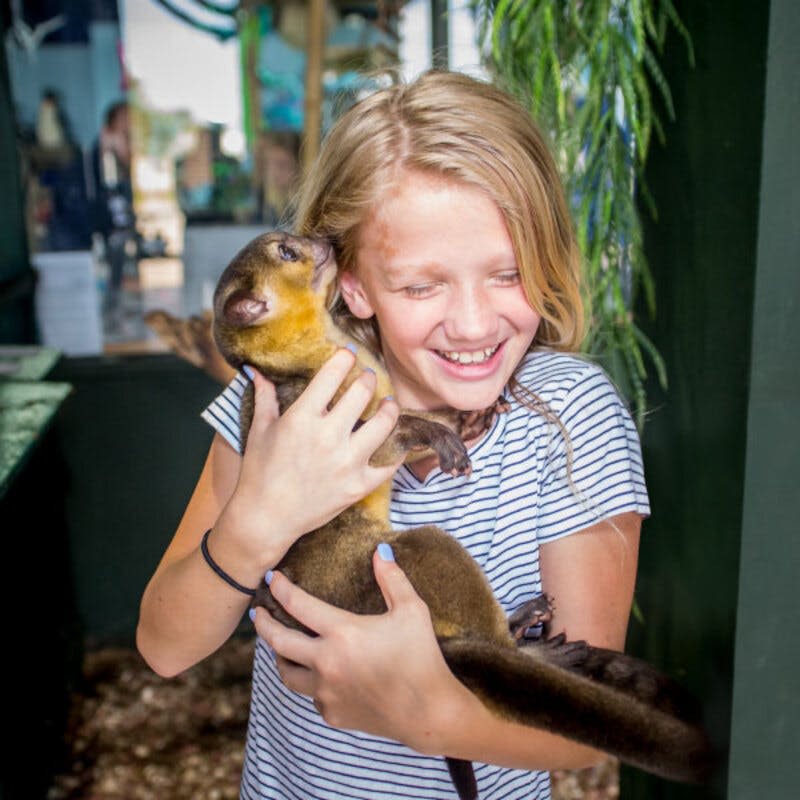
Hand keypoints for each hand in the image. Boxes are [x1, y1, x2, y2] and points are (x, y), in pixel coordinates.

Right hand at [216, 349, 401, 568]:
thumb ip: (264, 397)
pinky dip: (395, 451)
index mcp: (302, 418)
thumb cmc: (259, 472)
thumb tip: (256, 370)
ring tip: (388, 404)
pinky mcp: (359, 486)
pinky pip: (389, 463)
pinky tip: (394, 441)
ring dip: (389, 409)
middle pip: (362, 393)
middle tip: (369, 377)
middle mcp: (328, 436)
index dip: (344, 359)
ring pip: (384, 424)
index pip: (332, 375)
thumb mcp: (259, 430)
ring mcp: (347, 462)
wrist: (266, 519)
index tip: (350, 354)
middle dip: (368, 378)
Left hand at [252, 545, 470, 754]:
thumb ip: (392, 579)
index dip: (281, 589)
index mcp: (342, 633)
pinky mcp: (332, 713)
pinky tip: (318, 674)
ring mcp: (326, 692)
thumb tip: (380, 551)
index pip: (298, 605)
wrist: (427, 712)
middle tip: (258, 612)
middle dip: (264, 623)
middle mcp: (326, 663)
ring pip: (287, 673)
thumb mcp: (412, 610)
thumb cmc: (422, 657)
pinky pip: (311, 694)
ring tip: (280, 646)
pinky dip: (310, 681)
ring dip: (280, 656)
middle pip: (278, 641)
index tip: (271, 579)